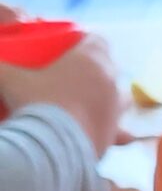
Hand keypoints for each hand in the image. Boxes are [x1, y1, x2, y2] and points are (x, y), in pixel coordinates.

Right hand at [0, 30, 124, 157]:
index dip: (86, 41)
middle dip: (96, 70)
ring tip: (89, 102)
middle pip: (110, 68)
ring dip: (108, 98)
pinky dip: (116, 131)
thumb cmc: (37, 104)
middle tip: (75, 75)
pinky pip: (121, 130)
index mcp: (91, 59)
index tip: (73, 47)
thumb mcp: (10, 80)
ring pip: (120, 98)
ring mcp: (117, 111)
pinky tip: (108, 133)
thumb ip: (0, 68)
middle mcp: (111, 82)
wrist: (55, 150)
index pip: (98, 39)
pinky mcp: (115, 136)